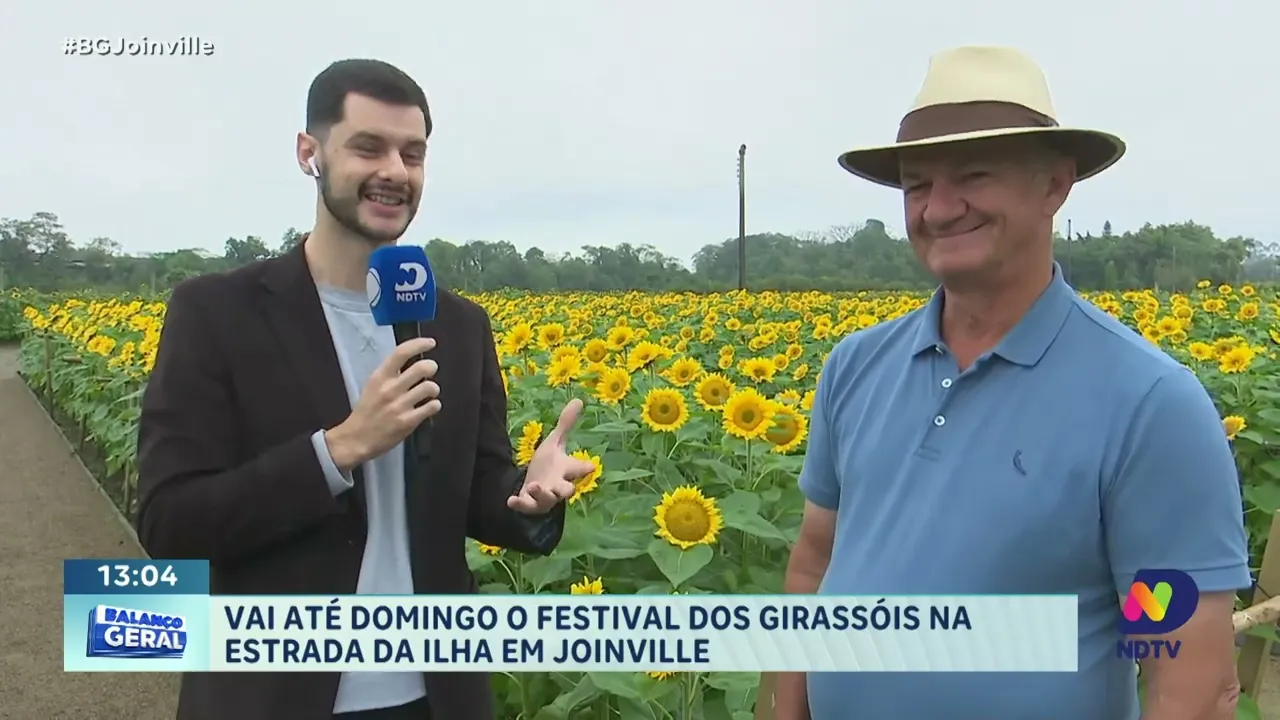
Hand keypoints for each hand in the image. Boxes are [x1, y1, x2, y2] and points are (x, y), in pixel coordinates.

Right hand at [325, 337, 440, 471]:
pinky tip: (428, 407)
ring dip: (433, 389)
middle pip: (422, 368)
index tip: (430, 343)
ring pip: (430, 387)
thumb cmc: (367, 411)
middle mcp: (390, 389)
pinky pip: (432, 406)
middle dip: (431, 367)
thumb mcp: (373, 386)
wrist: (357, 439)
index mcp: (380, 377)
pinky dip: (434, 405)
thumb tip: (412, 361)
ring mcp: (399, 406)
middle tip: (430, 371)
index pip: (401, 352)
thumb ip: (390, 374)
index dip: (419, 344)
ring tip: (429, 393)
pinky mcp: (408, 422)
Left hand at [508, 398, 596, 513]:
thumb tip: (578, 399)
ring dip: (541, 494)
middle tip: (567, 489)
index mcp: (566, 469)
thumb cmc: (549, 464)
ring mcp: (544, 497)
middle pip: (567, 490)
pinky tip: (511, 500)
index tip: (591, 466)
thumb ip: (565, 424)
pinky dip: (520, 504)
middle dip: (566, 489)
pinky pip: (526, 506)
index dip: (585, 468)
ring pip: (547, 500)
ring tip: (534, 486)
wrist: (533, 488)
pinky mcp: (530, 504)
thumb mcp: (555, 442)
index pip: (579, 468)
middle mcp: (558, 485)